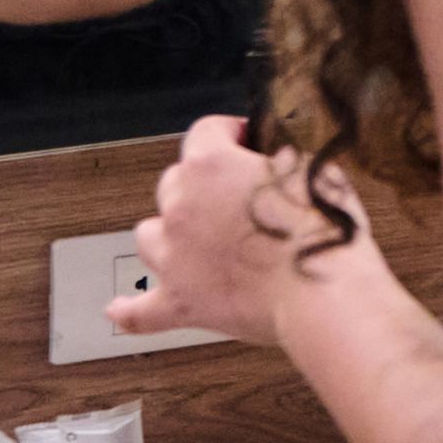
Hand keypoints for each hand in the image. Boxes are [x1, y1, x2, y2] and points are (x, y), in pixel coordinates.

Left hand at [118, 115, 362, 347]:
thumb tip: (274, 162)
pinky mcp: (180, 301)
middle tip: (235, 199)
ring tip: (195, 240)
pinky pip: (141, 310)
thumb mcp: (314, 170)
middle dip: (201, 185)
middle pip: (174, 182)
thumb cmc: (323, 231)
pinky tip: (119, 308)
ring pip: (150, 235)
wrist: (322, 292)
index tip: (246, 142)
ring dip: (170, 233)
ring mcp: (174, 257)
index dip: (230, 133)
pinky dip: (131, 309)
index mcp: (211, 166)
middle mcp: (181, 206)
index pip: (206, 131)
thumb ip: (281, 160)